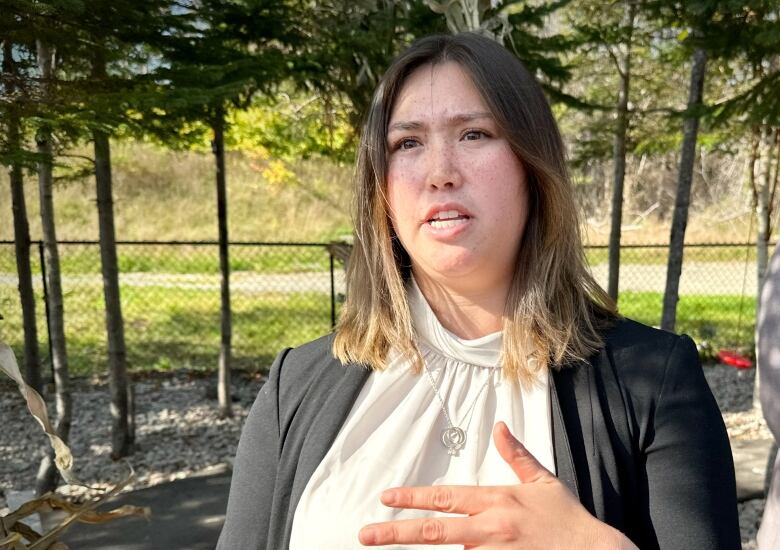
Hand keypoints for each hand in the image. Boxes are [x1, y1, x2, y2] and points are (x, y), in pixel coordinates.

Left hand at [358, 421, 636, 548]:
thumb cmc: (567, 520)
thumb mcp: (542, 482)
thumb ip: (517, 455)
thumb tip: (499, 426)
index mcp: (496, 501)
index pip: (444, 497)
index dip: (412, 497)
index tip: (386, 498)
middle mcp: (489, 528)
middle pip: (433, 530)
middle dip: (395, 532)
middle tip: (365, 533)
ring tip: (386, 548)